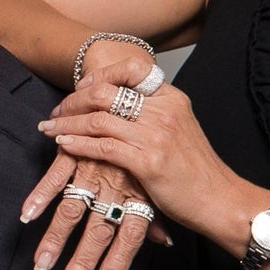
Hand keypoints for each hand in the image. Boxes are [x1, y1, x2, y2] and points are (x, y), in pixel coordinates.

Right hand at [17, 150, 160, 269]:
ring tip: (41, 264)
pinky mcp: (74, 151)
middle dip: (83, 260)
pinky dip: (40, 197)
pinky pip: (55, 177)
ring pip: (73, 209)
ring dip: (55, 239)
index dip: (118, 261)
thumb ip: (156, 210)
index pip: (131, 233)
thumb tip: (164, 241)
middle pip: (100, 229)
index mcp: (140, 190)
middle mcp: (117, 183)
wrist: (130, 90)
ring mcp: (94, 167)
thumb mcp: (154, 176)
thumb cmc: (144, 136)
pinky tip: (27, 216)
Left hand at [35, 68, 245, 251]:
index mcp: (172, 98)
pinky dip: (76, 143)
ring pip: (97, 119)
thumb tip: (120, 104)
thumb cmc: (196, 169)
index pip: (130, 69)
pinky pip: (101, 146)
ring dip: (67, 123)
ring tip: (49, 128)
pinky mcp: (148, 162)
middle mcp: (164, 111)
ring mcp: (156, 135)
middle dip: (73, 100)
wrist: (220, 199)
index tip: (80, 87)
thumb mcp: (180, 129)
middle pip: (105, 91)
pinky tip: (63, 145)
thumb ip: (154, 113)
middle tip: (57, 112)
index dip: (98, 75)